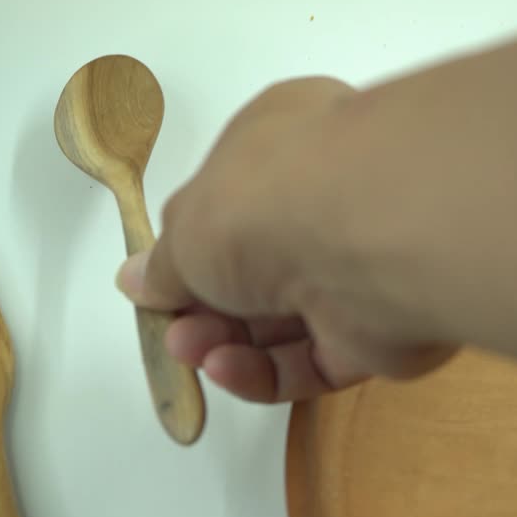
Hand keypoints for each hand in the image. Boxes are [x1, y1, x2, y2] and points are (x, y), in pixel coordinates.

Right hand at [116, 77, 455, 402]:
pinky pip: (314, 359)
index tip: (155, 286)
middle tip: (172, 331)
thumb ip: (164, 264)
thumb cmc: (266, 202)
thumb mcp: (187, 227)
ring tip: (190, 350)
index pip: (234, 199)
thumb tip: (138, 281)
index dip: (193, 246)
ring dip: (227, 340)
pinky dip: (267, 371)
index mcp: (285, 145)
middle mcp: (328, 201)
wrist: (366, 235)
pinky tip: (225, 369)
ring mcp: (358, 268)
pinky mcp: (378, 330)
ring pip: (283, 320)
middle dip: (205, 305)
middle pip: (257, 269)